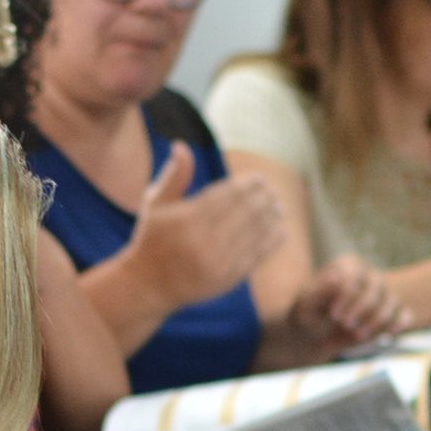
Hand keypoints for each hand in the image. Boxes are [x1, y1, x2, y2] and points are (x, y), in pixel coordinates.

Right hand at [127, 143, 283, 311]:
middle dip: (263, 199)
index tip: (259, 178)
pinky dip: (271, 242)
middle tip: (272, 190)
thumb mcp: (155, 205)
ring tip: (278, 207)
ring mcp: (218, 262)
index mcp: (188, 219)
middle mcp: (204, 241)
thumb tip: (182, 145)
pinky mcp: (227, 280)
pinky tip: (280, 230)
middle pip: (245, 212)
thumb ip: (174, 176)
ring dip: (271, 218)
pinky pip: (256, 257)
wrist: (150, 286)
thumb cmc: (153, 239)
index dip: (248, 185)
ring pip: (254, 234)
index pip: (228, 195)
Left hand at [287, 253, 410, 353]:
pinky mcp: (394, 312)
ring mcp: (384, 294)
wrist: (317, 334)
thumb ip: (320, 292)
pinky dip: (399, 325)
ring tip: (357, 336)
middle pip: (374, 291)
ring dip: (375, 323)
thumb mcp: (307, 306)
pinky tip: (388, 336)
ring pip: (390, 305)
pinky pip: (405, 316)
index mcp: (348, 266)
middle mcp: (370, 276)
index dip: (346, 297)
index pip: (355, 278)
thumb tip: (337, 277)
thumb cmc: (310, 315)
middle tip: (345, 326)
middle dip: (361, 311)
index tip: (335, 315)